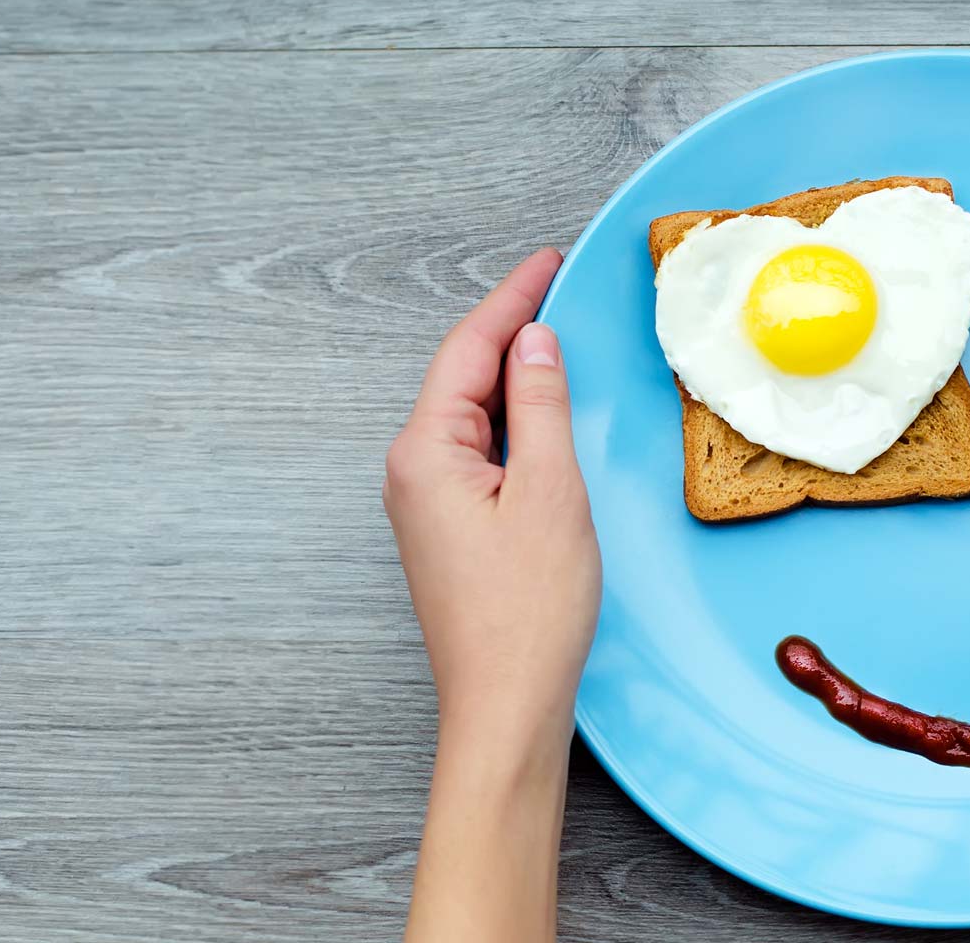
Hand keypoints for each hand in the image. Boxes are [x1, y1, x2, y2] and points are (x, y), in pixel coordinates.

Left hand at [384, 248, 600, 744]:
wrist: (505, 706)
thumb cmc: (528, 614)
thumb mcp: (551, 492)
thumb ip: (541, 407)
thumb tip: (535, 343)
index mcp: (426, 453)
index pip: (468, 350)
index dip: (512, 300)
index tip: (548, 263)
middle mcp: (412, 472)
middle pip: (462, 376)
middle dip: (509, 329)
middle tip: (557, 288)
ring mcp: (426, 504)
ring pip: (470, 415)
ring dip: (512, 376)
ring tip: (556, 338)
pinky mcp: (447, 530)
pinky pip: (477, 452)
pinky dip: (512, 423)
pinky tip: (542, 415)